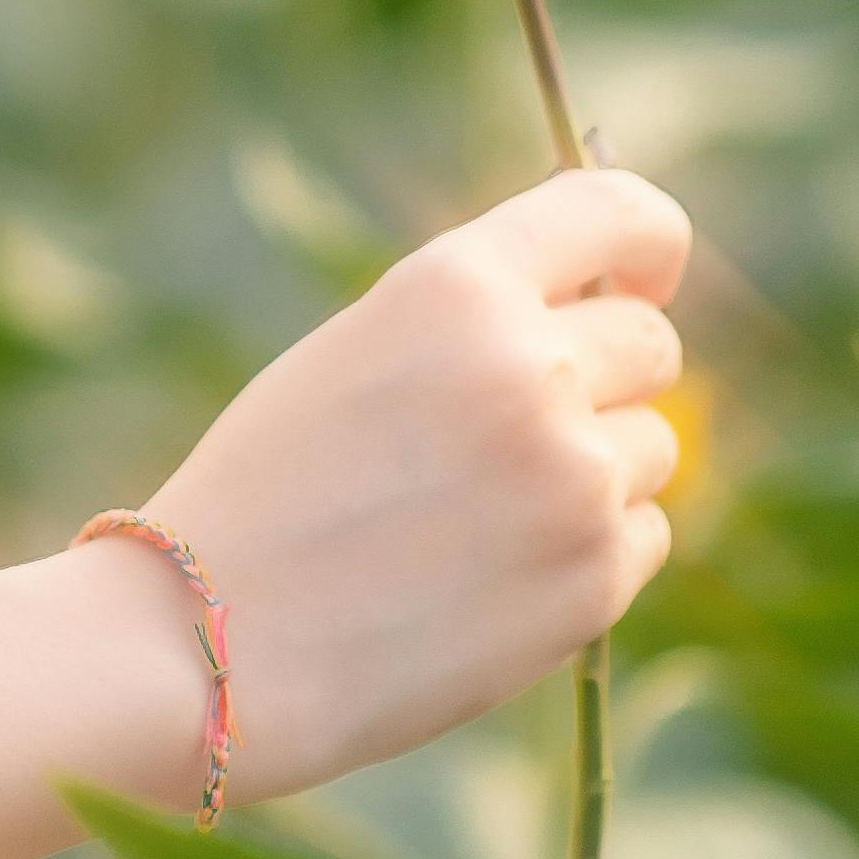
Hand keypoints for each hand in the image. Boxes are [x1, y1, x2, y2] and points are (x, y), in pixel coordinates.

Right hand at [146, 167, 690, 806]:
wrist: (208, 643)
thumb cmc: (268, 493)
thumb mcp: (362, 352)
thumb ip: (481, 323)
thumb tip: (616, 311)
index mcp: (458, 287)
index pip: (621, 214)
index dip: (647, 247)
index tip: (638, 282)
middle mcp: (530, 366)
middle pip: (651, 344)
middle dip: (605, 380)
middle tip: (516, 437)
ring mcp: (573, 476)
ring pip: (651, 447)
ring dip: (593, 473)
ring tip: (480, 519)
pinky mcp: (594, 578)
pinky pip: (644, 536)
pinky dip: (589, 553)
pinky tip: (492, 577)